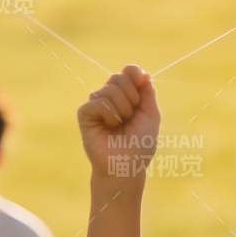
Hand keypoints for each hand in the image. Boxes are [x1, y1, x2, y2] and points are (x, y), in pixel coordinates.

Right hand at [79, 64, 160, 180]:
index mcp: (126, 95)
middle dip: (131, 97)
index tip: (142, 83)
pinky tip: (109, 127)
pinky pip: (98, 102)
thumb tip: (143, 74)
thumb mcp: (150, 115)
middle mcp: (109, 97)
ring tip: (120, 125)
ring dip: (122, 109)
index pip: (128, 71)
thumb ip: (147, 92)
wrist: (127, 165)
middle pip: (118, 77)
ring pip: (109, 89)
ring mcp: (96, 104)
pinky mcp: (85, 114)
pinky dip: (109, 114)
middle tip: (131, 117)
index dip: (134, 73)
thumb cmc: (140, 144)